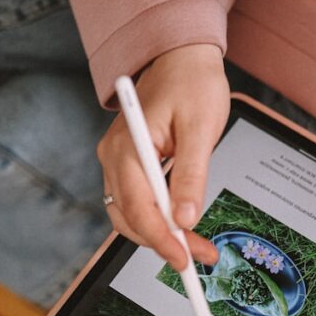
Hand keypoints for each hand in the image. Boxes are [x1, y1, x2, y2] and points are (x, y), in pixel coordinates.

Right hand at [97, 44, 229, 269]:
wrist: (183, 57)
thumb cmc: (192, 82)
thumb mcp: (201, 128)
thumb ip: (191, 175)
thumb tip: (186, 219)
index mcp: (128, 145)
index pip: (137, 207)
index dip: (160, 239)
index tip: (184, 259)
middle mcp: (114, 156)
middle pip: (129, 217)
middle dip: (163, 243)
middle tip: (200, 258)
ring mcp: (118, 161)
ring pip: (131, 215)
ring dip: (161, 236)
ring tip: (196, 247)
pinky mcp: (129, 164)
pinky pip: (137, 202)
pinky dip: (158, 220)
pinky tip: (183, 227)